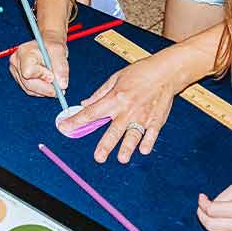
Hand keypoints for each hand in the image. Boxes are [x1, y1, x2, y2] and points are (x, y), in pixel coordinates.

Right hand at [9, 34, 68, 97]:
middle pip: (28, 83)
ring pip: (29, 89)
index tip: (53, 77)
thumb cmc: (51, 46)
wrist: (47, 47)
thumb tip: (62, 85)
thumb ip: (61, 67)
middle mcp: (17, 62)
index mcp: (24, 52)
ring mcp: (16, 72)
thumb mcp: (59, 51)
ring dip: (45, 91)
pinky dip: (41, 91)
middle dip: (46, 88)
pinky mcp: (19, 79)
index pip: (28, 71)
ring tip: (56, 86)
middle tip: (59, 90)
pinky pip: (30, 91)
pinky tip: (49, 86)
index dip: (41, 76)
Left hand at [57, 55, 175, 163]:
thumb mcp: (116, 78)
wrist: (166, 72)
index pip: (92, 112)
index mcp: (115, 98)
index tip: (65, 127)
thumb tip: (85, 103)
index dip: (77, 120)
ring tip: (122, 158)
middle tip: (98, 157)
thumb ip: (100, 93)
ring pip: (133, 136)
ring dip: (127, 148)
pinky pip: (151, 134)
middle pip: (114, 131)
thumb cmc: (140, 72)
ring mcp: (143, 116)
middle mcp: (128, 109)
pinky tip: (143, 150)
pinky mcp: (156, 120)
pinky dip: (147, 142)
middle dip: (105, 145)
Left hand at [197, 182, 231, 230]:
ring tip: (224, 214)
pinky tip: (229, 225)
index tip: (202, 198)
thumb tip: (205, 207)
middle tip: (203, 208)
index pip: (212, 211)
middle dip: (202, 215)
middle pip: (210, 225)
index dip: (203, 203)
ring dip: (215, 223)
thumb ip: (220, 197)